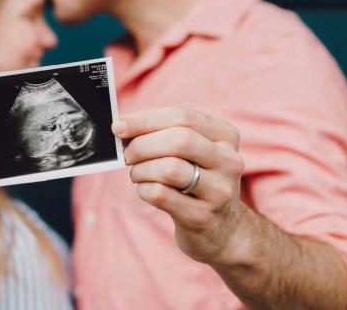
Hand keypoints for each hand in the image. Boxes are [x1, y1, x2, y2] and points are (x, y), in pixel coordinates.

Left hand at [112, 107, 245, 264]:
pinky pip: (161, 195)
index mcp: (226, 136)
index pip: (182, 117)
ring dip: (141, 170)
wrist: (222, 230)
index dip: (145, 120)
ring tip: (137, 174)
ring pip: (169, 169)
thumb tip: (122, 126)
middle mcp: (228, 161)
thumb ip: (164, 134)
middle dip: (142, 145)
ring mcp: (219, 191)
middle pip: (179, 140)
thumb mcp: (193, 153)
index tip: (118, 126)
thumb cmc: (197, 181)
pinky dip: (143, 189)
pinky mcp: (202, 216)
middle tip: (126, 155)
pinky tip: (145, 190)